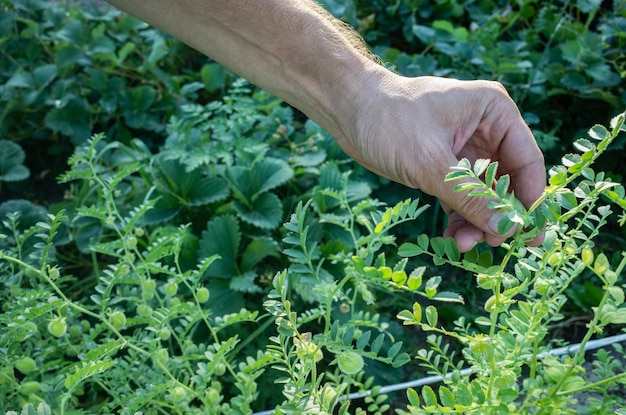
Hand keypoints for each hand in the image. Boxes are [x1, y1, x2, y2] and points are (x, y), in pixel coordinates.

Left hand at [339, 74, 545, 251]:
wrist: (348, 111)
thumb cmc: (389, 121)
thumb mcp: (431, 163)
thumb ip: (470, 197)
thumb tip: (506, 230)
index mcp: (494, 113)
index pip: (526, 161)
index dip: (530, 200)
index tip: (529, 236)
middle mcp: (486, 129)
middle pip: (507, 182)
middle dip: (499, 215)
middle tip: (493, 247)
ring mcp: (466, 149)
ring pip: (484, 194)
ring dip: (477, 221)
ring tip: (462, 246)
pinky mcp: (445, 165)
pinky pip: (461, 197)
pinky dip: (459, 218)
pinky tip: (452, 239)